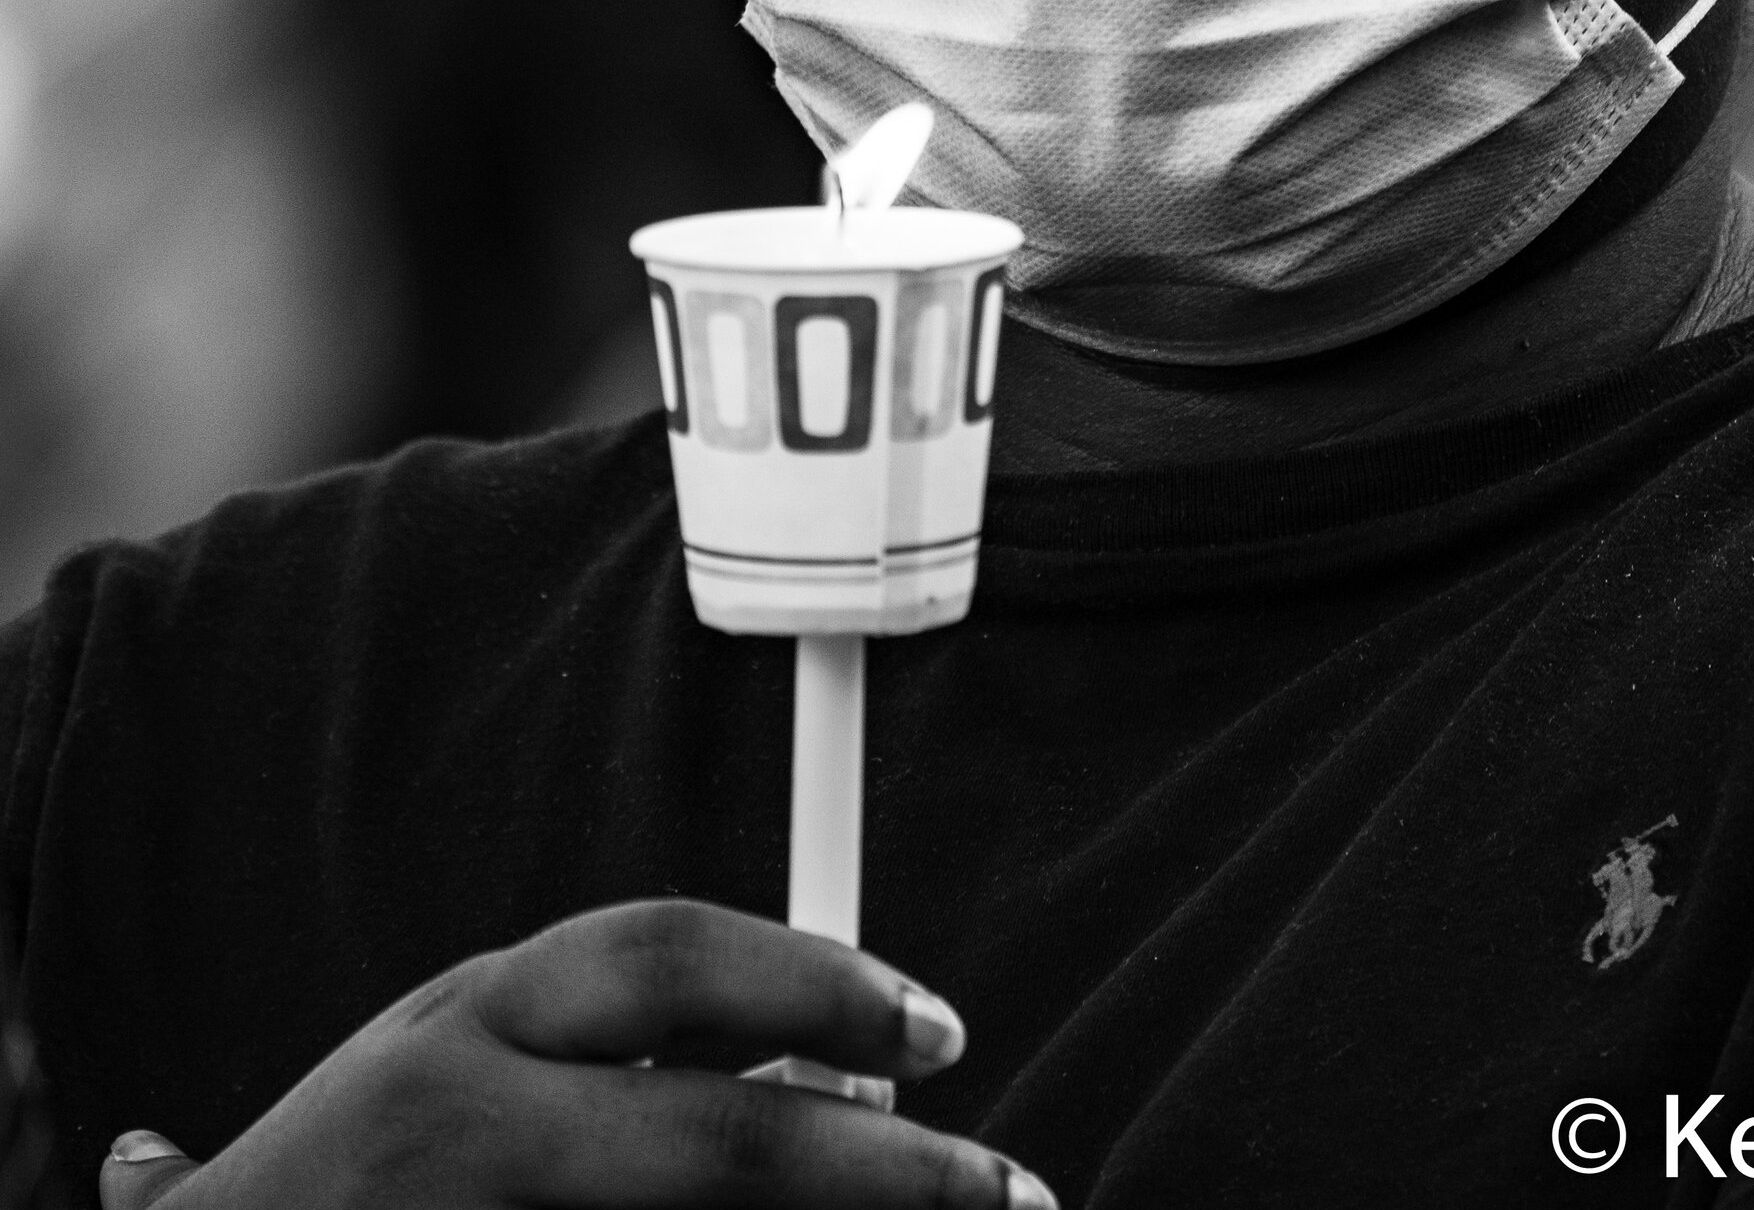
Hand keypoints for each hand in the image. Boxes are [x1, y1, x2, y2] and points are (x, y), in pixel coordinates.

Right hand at [94, 899, 1052, 1208]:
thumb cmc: (362, 1183)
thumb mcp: (469, 1068)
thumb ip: (623, 1049)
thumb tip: (842, 1061)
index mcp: (475, 1020)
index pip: (674, 956)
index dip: (826, 979)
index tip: (943, 1026)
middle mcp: (468, 1121)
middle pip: (722, 1143)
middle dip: (889, 1173)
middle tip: (1002, 1190)